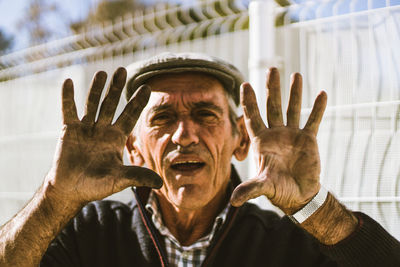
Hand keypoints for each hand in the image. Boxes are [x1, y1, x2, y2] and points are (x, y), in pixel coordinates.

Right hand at [45, 68, 161, 205]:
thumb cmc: (96, 186)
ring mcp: (86, 128)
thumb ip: (136, 177)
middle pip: (111, 105)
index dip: (137, 102)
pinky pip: (68, 110)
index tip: (146, 87)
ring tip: (103, 73)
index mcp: (116, 138)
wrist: (71, 191)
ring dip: (96, 89)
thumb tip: (160, 183)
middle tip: (122, 71)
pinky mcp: (69, 131)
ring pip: (92, 104)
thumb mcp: (118, 180)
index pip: (130, 116)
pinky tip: (68, 81)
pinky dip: (68, 97)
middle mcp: (103, 130)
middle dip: (116, 88)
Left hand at [230, 68, 326, 213]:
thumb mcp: (263, 187)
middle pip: (272, 106)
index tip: (245, 84)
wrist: (299, 195)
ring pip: (293, 109)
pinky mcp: (308, 139)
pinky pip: (313, 120)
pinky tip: (321, 94)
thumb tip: (232, 200)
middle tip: (272, 69)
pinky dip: (317, 108)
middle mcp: (275, 134)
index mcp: (261, 141)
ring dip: (295, 93)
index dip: (249, 101)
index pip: (252, 117)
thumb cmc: (278, 191)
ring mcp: (292, 135)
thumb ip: (250, 189)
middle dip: (272, 88)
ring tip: (296, 75)